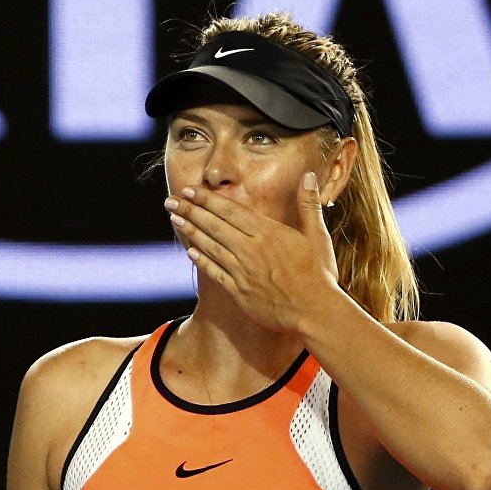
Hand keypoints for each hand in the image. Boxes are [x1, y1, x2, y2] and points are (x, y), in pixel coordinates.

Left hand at [164, 172, 339, 333]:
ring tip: (175, 219)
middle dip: (190, 211)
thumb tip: (308, 176)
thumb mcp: (317, 236)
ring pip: (210, 247)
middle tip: (171, 200)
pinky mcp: (239, 292)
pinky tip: (190, 251)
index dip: (207, 199)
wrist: (315, 312)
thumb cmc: (319, 274)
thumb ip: (308, 205)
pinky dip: (202, 261)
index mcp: (268, 233)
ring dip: (191, 232)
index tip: (190, 190)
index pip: (230, 210)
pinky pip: (215, 273)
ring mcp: (242, 272)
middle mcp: (250, 249)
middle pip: (214, 225)